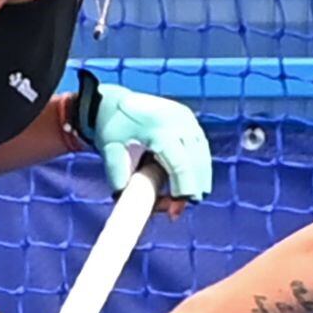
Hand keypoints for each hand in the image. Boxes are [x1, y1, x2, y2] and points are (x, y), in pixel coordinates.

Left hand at [68, 73, 212, 205]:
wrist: (111, 101)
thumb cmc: (110, 128)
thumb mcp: (110, 152)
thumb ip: (121, 179)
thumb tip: (138, 206)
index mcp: (160, 128)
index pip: (180, 163)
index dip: (183, 188)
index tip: (176, 208)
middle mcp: (178, 120)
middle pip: (196, 161)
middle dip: (193, 187)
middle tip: (178, 210)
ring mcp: (186, 117)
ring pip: (202, 154)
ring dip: (199, 178)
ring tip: (187, 199)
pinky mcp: (189, 118)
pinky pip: (200, 146)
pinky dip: (198, 165)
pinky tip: (192, 181)